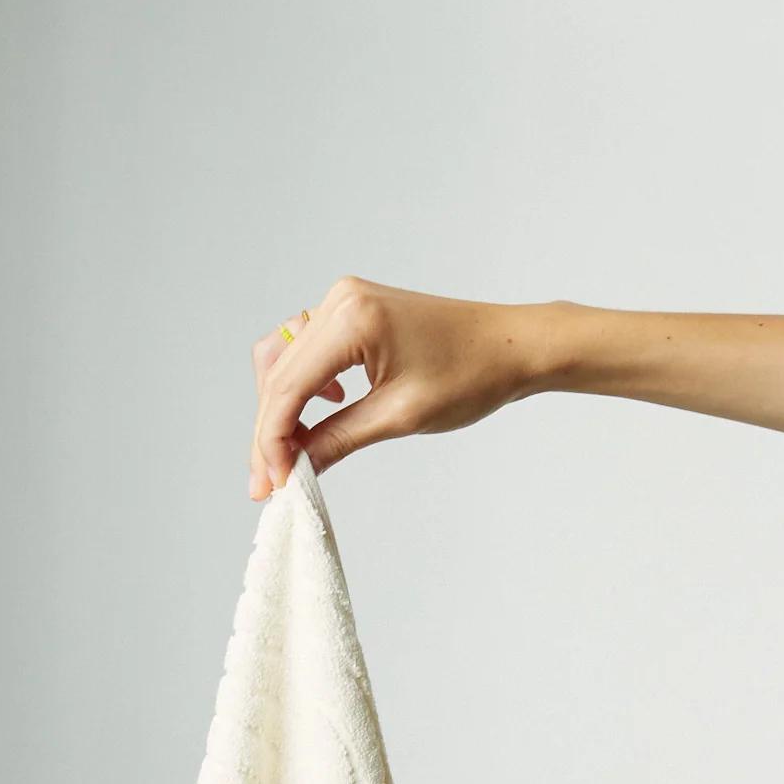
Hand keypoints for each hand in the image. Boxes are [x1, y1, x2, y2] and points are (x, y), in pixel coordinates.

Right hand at [247, 278, 552, 498]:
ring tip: (292, 453)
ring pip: (284, 359)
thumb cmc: (472, 374)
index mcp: (352, 320)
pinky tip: (326, 408)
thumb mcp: (400, 416)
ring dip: (281, 407)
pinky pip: (307, 348)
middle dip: (270, 430)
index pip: (288, 386)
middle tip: (269, 481)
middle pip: (278, 373)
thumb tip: (296, 467)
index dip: (273, 440)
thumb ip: (338, 439)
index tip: (272, 483)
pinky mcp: (352, 309)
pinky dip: (302, 384)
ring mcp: (344, 300)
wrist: (514, 345)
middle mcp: (340, 300)